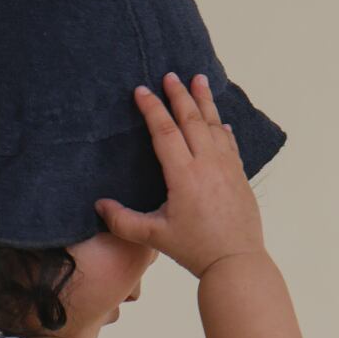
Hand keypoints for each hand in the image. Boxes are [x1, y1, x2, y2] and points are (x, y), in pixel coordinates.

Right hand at [93, 71, 265, 278]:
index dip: (152, 108)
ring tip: (199, 79)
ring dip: (205, 100)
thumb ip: (123, 221)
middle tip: (171, 75)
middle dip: (180, 94)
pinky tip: (219, 121)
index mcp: (184, 175)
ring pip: (213, 125)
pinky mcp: (239, 176)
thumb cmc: (195, 250)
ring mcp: (226, 167)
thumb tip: (99, 205)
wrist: (236, 262)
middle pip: (191, 119)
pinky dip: (222, 127)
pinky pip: (229, 143)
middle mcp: (207, 164)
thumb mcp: (154, 236)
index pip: (164, 131)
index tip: (142, 90)